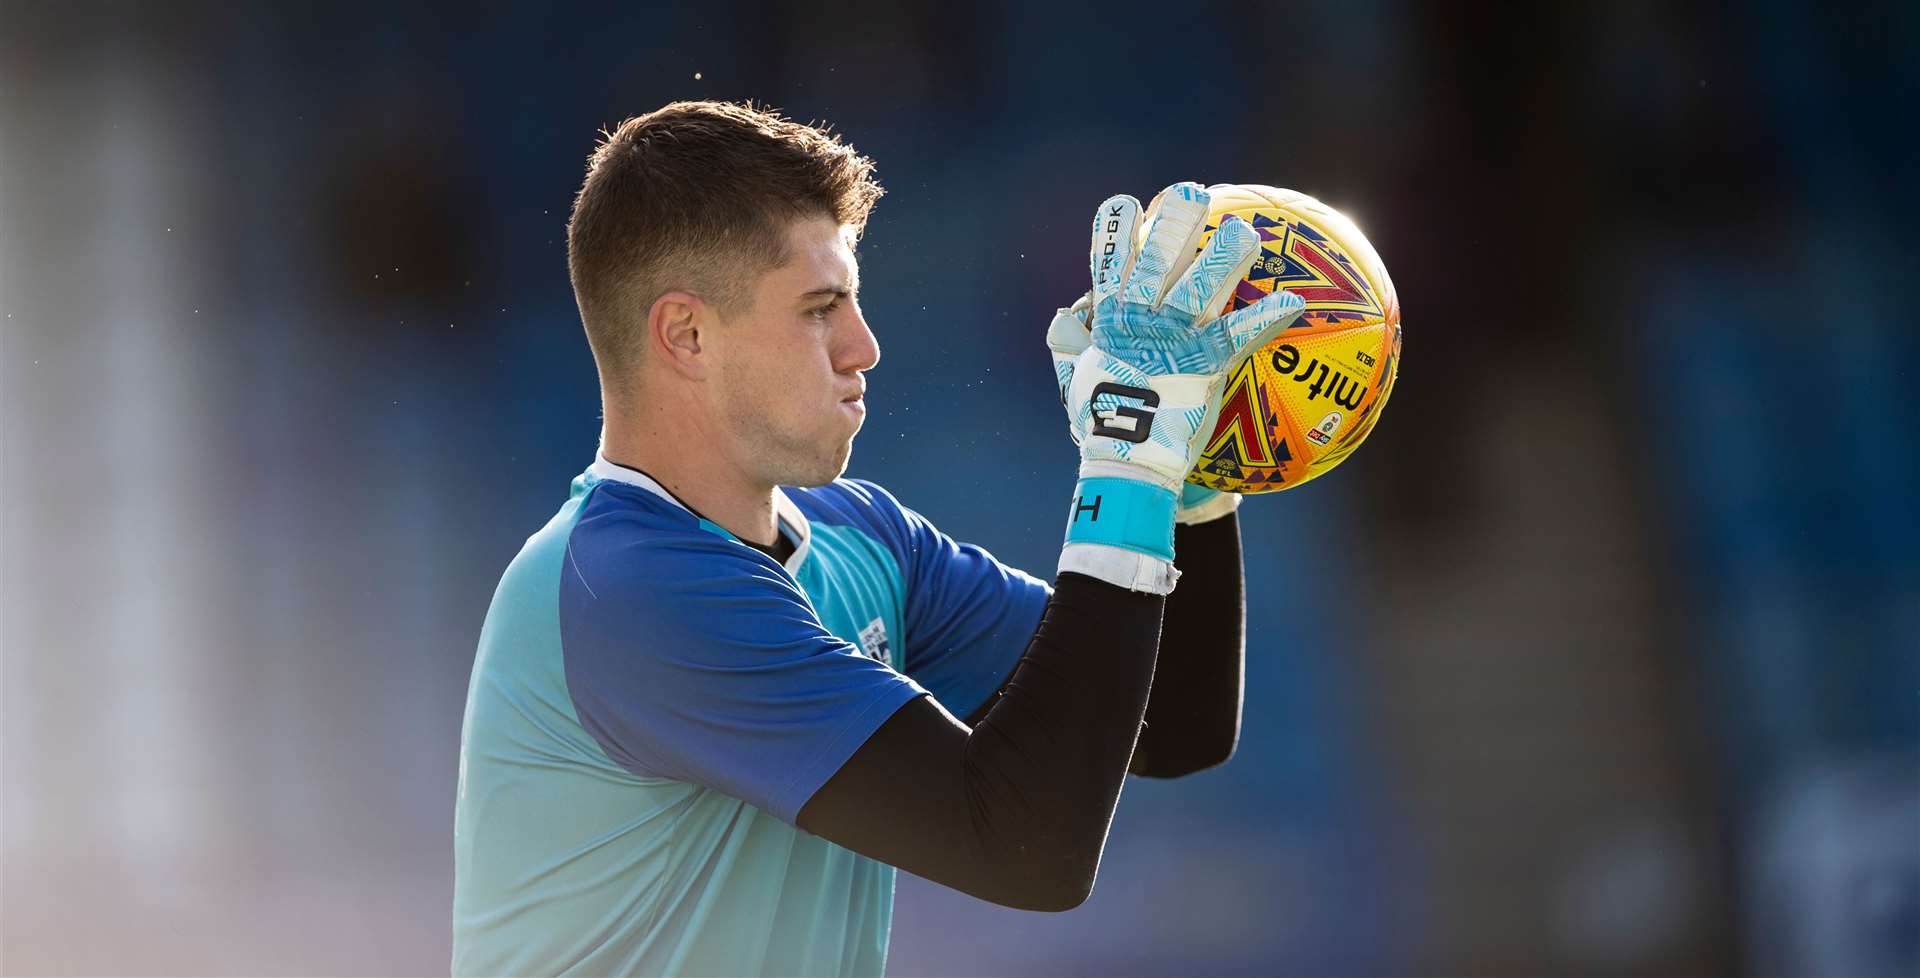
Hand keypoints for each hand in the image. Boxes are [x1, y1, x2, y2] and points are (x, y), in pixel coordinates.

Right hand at [1048, 183, 1302, 589]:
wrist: (1124, 464)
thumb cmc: (1103, 428)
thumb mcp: (1079, 381)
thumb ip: (1074, 347)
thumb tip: (1065, 322)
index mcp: (1110, 319)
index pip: (1106, 262)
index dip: (1115, 229)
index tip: (1128, 205)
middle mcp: (1139, 319)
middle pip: (1155, 257)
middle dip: (1173, 220)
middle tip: (1191, 192)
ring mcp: (1171, 339)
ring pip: (1200, 285)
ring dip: (1224, 255)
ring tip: (1246, 231)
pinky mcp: (1202, 364)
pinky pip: (1241, 334)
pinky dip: (1267, 317)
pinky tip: (1294, 302)